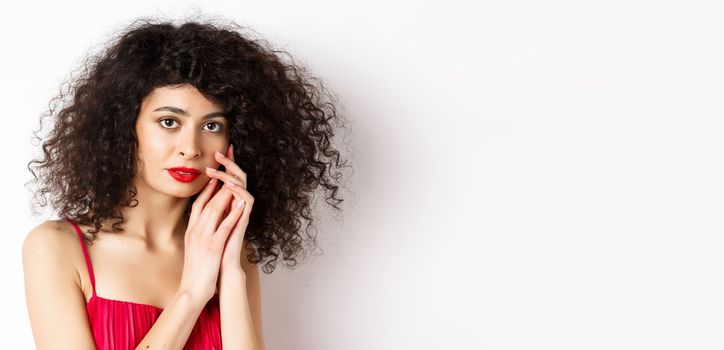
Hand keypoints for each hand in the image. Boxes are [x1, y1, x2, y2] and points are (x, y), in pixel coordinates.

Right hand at [177, 167, 245, 304]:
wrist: (192, 289)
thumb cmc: (196, 270)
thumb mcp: (196, 247)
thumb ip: (201, 232)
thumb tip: (210, 220)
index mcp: (191, 230)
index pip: (198, 204)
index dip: (207, 189)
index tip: (215, 176)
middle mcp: (195, 231)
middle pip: (206, 203)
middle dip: (217, 185)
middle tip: (226, 172)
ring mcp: (204, 238)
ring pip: (214, 211)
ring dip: (225, 195)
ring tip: (234, 182)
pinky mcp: (213, 247)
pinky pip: (224, 226)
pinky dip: (232, 214)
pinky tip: (241, 205)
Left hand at [204, 143, 253, 275]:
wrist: (220, 268)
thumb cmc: (212, 248)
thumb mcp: (205, 222)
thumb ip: (208, 207)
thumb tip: (203, 192)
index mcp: (228, 203)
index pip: (229, 178)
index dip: (227, 164)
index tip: (222, 149)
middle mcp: (237, 205)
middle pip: (238, 177)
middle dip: (230, 163)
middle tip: (219, 152)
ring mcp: (242, 212)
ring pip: (243, 185)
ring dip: (231, 175)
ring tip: (217, 169)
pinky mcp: (246, 220)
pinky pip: (248, 200)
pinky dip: (239, 191)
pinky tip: (229, 186)